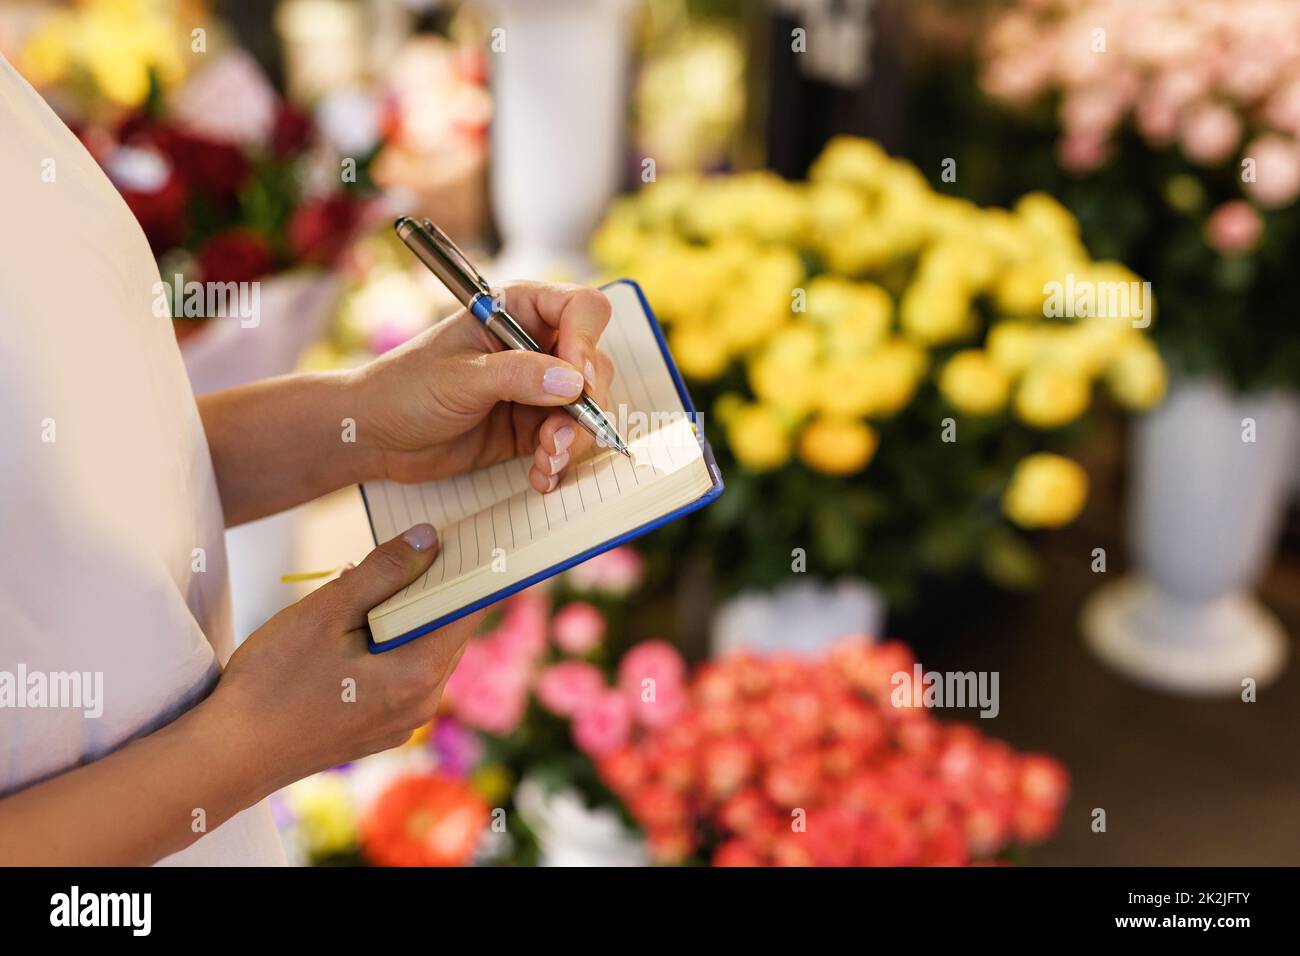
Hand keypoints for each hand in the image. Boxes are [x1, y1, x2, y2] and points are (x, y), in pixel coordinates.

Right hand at [208, 523, 476, 788]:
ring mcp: (404, 723)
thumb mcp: (327, 612)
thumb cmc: (273, 683)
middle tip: (392, 557)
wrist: (229, 757)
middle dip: (427, 590)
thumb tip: (430, 538)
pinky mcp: (381, 730)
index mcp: (420, 674)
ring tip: (359, 595)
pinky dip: (388, 647)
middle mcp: (424, 704)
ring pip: (424, 652)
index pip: (469, 609)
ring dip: (403, 618)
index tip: (455, 538)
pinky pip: (402, 676)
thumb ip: (384, 571)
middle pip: (448, 630)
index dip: (466, 569)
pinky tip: (349, 634)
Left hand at [352, 281, 615, 493]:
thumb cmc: (404, 388)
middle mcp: (535, 345)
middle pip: (594, 365)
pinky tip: (541, 475)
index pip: (581, 309)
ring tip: (546, 460)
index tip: (578, 379)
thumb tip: (573, 381)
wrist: (376, 436)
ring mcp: (536, 388)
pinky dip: (560, 461)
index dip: (587, 341)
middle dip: (585, 405)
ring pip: (586, 409)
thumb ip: (517, 376)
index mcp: (517, 310)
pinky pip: (566, 442)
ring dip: (573, 439)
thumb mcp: (460, 377)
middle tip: (560, 434)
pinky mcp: (531, 426)